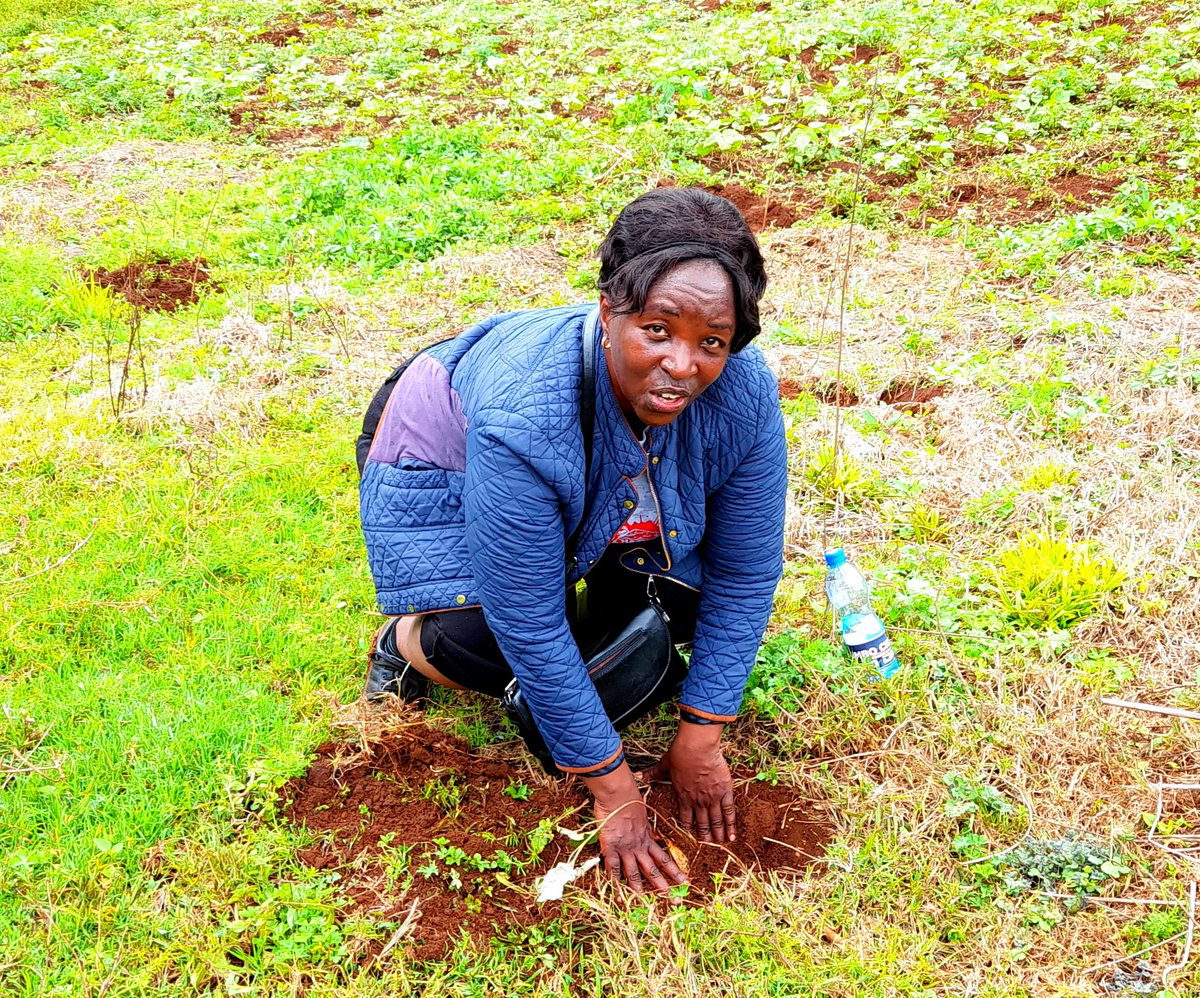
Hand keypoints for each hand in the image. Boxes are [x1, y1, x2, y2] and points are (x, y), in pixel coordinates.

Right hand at [583, 764, 687, 896]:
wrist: (618, 793)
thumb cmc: (630, 797)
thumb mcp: (643, 812)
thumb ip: (644, 824)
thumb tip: (644, 827)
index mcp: (648, 838)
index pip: (664, 859)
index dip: (675, 871)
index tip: (685, 881)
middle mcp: (638, 846)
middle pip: (653, 871)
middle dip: (664, 887)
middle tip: (675, 900)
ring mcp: (625, 848)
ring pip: (634, 872)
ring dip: (639, 887)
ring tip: (645, 900)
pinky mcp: (611, 847)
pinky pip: (613, 867)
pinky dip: (614, 879)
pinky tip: (617, 891)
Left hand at [642, 723, 735, 842]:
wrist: (697, 748)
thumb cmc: (680, 755)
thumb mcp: (664, 764)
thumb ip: (654, 773)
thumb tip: (639, 775)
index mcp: (683, 797)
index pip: (685, 818)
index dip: (688, 827)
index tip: (691, 834)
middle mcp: (697, 802)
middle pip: (701, 823)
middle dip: (705, 834)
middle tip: (708, 842)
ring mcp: (712, 798)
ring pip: (716, 820)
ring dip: (718, 833)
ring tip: (721, 842)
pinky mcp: (724, 791)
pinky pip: (729, 811)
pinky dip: (731, 825)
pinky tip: (733, 836)